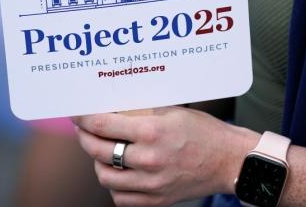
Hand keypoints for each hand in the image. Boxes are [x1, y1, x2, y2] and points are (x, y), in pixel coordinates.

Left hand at [72, 107, 258, 206]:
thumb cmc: (203, 131)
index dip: (83, 118)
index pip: (102, 125)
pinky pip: (120, 197)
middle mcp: (149, 160)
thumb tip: (110, 108)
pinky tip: (119, 171)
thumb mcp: (171, 111)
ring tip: (102, 150)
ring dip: (98, 161)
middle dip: (85, 137)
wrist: (229, 160)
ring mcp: (151, 184)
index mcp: (152, 132)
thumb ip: (139, 112)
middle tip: (84, 129)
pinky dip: (114, 184)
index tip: (76, 113)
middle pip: (98, 151)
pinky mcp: (156, 200)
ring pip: (104, 176)